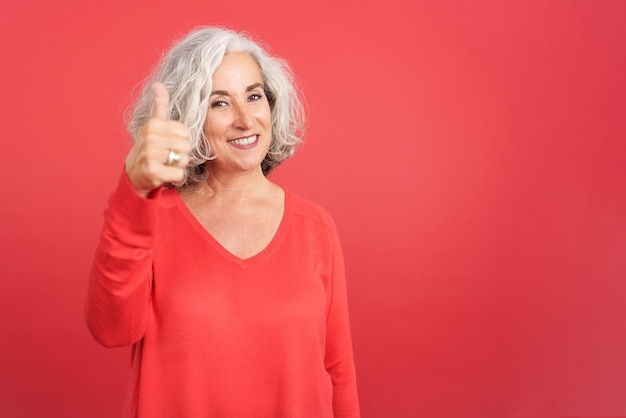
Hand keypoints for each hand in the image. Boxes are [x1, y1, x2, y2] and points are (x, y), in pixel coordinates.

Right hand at [125, 82, 191, 197]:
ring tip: (166, 164)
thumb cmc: (148, 148)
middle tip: (168, 156)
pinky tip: (165, 174)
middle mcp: (150, 138)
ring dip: (178, 166)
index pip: (185, 132)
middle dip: (181, 154)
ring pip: (184, 160)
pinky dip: (176, 178)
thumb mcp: (153, 125)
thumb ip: (159, 106)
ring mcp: (150, 155)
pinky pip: (179, 174)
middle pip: (187, 146)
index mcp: (153, 125)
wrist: (134, 173)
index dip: (181, 140)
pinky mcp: (153, 171)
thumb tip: (159, 84)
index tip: (169, 143)